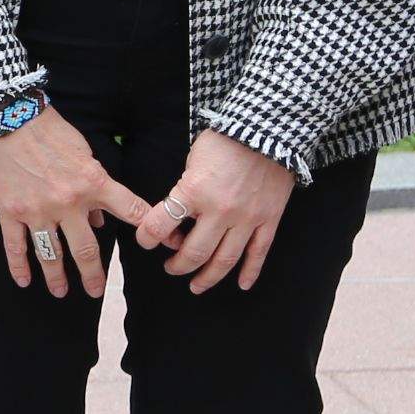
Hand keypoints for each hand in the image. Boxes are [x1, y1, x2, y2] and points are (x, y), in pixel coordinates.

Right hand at [0, 104, 150, 297]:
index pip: (130, 211)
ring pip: (51, 255)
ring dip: (57, 278)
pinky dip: (19, 267)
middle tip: (97, 292)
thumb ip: (96, 184)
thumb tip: (102, 219)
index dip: (151, 229)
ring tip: (62, 292)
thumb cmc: (48, 129)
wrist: (6, 117)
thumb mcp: (83, 151)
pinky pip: (16, 247)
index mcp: (93, 183)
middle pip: (86, 249)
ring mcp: (38, 211)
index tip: (166, 244)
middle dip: (94, 275)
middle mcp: (68, 203)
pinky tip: (25, 282)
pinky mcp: (10, 213)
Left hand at [134, 131, 296, 294]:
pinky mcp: (268, 220)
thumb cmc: (226, 139)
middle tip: (170, 268)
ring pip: (224, 260)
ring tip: (196, 285)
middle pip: (193, 253)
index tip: (145, 241)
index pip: (160, 225)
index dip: (146, 238)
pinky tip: (242, 285)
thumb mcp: (193, 158)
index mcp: (194, 191)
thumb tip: (177, 214)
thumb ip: (185, 188)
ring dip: (207, 278)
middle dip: (177, 266)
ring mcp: (246, 218)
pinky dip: (250, 272)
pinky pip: (258, 253)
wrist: (269, 128)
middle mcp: (219, 210)